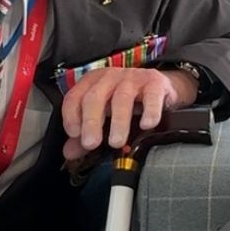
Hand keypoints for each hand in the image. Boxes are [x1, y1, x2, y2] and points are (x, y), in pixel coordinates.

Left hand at [61, 65, 196, 158]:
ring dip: (119, 122)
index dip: (71, 116)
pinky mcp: (155, 82)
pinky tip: (147, 126)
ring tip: (117, 142)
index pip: (74, 97)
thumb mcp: (105, 117)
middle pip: (95, 97)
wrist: (160, 89)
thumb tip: (69, 153)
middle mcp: (110, 77)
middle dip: (91, 122)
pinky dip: (149, 112)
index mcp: (92, 83)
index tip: (75, 135)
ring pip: (122, 98)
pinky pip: (151, 97)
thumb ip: (86, 133)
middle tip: (91, 144)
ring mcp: (133, 78)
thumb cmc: (127, 103)